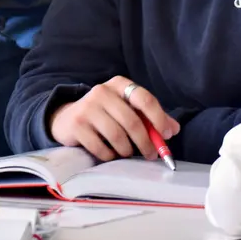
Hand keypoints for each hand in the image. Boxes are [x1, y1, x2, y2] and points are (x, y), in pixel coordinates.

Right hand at [49, 76, 179, 160]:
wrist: (67, 118)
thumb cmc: (104, 115)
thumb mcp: (127, 110)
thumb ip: (150, 118)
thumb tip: (173, 129)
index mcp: (119, 84)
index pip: (144, 98)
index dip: (159, 118)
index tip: (166, 135)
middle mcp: (102, 91)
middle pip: (132, 121)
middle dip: (145, 142)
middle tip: (151, 155)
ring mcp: (87, 107)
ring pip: (117, 136)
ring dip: (127, 150)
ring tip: (127, 153)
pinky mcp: (77, 124)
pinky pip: (101, 147)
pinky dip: (110, 155)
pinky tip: (111, 154)